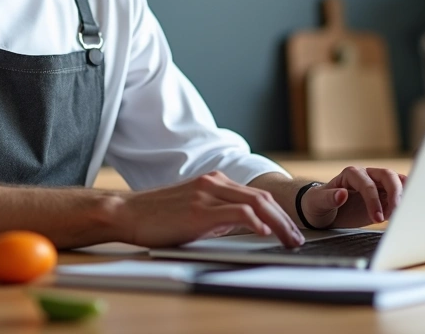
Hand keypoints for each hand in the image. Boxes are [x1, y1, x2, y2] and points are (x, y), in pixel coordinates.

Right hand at [115, 172, 303, 247]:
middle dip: (285, 221)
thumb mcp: (194, 212)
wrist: (127, 213)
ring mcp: (207, 194)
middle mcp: (214, 183)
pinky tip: (264, 233)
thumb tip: (241, 227)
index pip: (257, 195)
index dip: (279, 213)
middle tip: (297, 240)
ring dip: (278, 224)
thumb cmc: (157, 218)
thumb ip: (217, 215)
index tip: (290, 231)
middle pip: (262, 198)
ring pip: (255, 204)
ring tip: (289, 241)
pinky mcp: (199, 209)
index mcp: (215, 182)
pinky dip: (254, 222)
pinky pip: (236, 212)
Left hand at [299, 167, 407, 228]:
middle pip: (388, 176)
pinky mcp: (382, 197)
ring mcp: (376, 185)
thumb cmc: (317, 204)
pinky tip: (406, 211)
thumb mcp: (317, 202)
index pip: (368, 184)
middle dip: (395, 193)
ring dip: (404, 195)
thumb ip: (329, 198)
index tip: (377, 218)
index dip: (374, 200)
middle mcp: (366, 176)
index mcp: (351, 174)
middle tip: (397, 212)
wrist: (321, 212)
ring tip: (404, 212)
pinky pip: (398, 194)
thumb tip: (342, 194)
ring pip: (397, 182)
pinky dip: (405, 200)